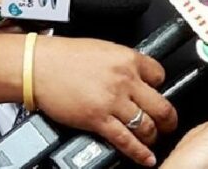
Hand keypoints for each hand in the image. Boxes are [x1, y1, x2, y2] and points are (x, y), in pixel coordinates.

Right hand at [34, 37, 176, 166]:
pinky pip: (126, 140)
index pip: (160, 75)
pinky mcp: (98, 120)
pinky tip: (146, 157)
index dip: (160, 86)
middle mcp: (125, 80)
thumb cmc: (64, 56)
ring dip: (154, 135)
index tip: (157, 93)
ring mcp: (113, 101)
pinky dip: (139, 152)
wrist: (38, 66)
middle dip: (168, 119)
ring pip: (146, 125)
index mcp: (127, 59)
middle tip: (169, 124)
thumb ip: (122, 63)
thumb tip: (134, 75)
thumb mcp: (103, 49)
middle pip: (161, 105)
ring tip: (154, 139)